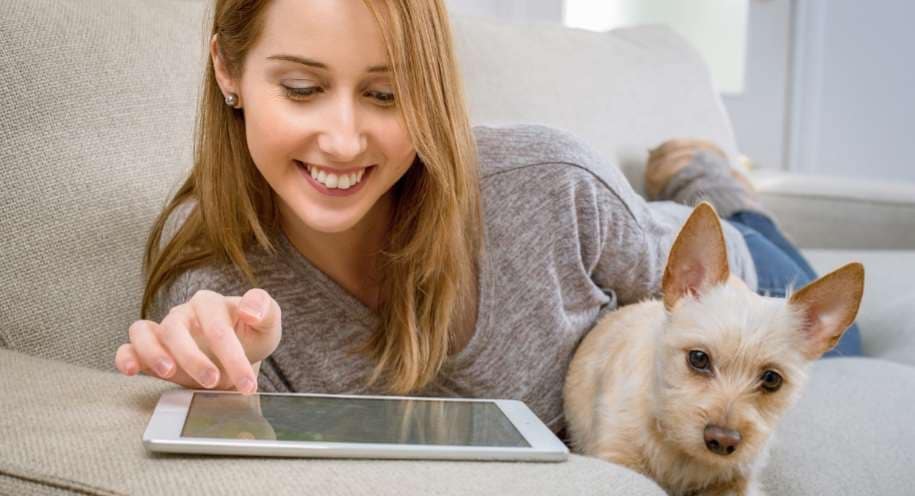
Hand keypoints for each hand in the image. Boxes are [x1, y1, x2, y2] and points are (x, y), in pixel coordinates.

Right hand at [114, 288, 281, 393]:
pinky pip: (129, 346)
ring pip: (144, 332)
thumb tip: (250, 310)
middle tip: (212, 382)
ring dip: (154, 353)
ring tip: (169, 372)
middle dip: (194, 358)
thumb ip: (266, 309)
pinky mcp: (149, 349)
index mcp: (210, 303)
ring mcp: (163, 330)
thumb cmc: (251, 337)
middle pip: (177, 328)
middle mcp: (183, 314)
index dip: (232, 355)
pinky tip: (132, 370)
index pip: (216, 326)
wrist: (237, 357)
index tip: (247, 384)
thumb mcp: (268, 325)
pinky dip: (126, 356)